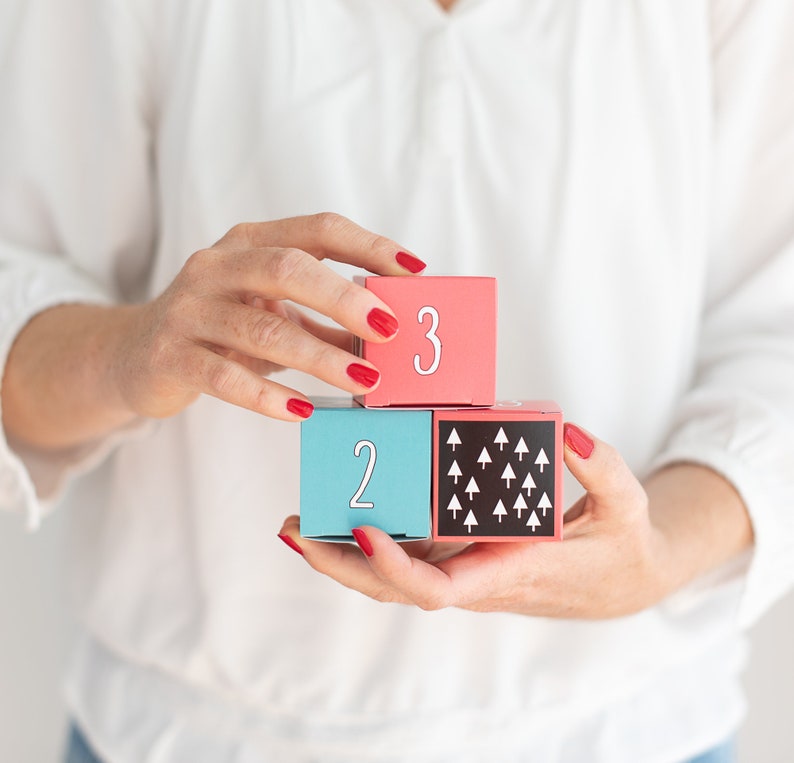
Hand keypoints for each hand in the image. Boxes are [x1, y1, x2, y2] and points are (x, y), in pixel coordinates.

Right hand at [113, 214, 424, 420]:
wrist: (134, 355)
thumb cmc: (222, 329)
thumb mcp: (273, 313)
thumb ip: (326, 321)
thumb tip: (390, 338)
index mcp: (250, 242)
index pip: (319, 230)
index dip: (369, 247)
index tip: (415, 272)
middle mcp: (217, 266)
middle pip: (289, 268)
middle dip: (345, 297)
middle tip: (389, 328)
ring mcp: (190, 309)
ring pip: (263, 328)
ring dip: (320, 356)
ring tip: (364, 381)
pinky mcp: (171, 355)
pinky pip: (225, 377)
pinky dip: (268, 395)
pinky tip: (303, 411)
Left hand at [278, 424, 751, 618]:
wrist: (625, 580)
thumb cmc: (624, 546)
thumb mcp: (626, 504)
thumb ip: (599, 468)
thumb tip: (566, 430)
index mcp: (510, 572)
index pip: (441, 589)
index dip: (398, 568)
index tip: (366, 530)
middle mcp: (477, 578)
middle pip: (395, 588)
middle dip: (341, 564)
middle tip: (291, 528)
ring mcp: (466, 569)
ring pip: (392, 575)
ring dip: (341, 554)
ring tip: (295, 522)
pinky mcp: (464, 556)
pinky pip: (408, 554)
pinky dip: (369, 541)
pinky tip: (337, 514)